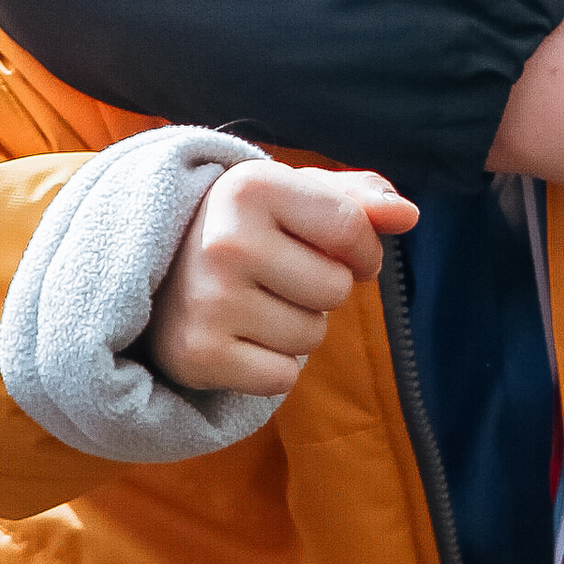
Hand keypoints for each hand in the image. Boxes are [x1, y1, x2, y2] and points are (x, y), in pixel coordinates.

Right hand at [150, 162, 416, 398]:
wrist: (154, 271)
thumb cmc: (245, 227)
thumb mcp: (294, 195)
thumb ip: (357, 199)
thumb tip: (408, 215)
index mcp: (251, 187)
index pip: (353, 229)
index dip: (362, 248)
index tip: (339, 250)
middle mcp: (226, 241)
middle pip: (336, 288)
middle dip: (321, 289)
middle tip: (275, 276)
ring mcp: (209, 300)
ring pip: (311, 337)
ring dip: (296, 328)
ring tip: (253, 303)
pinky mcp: (198, 354)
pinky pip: (282, 377)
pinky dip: (269, 366)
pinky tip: (237, 337)